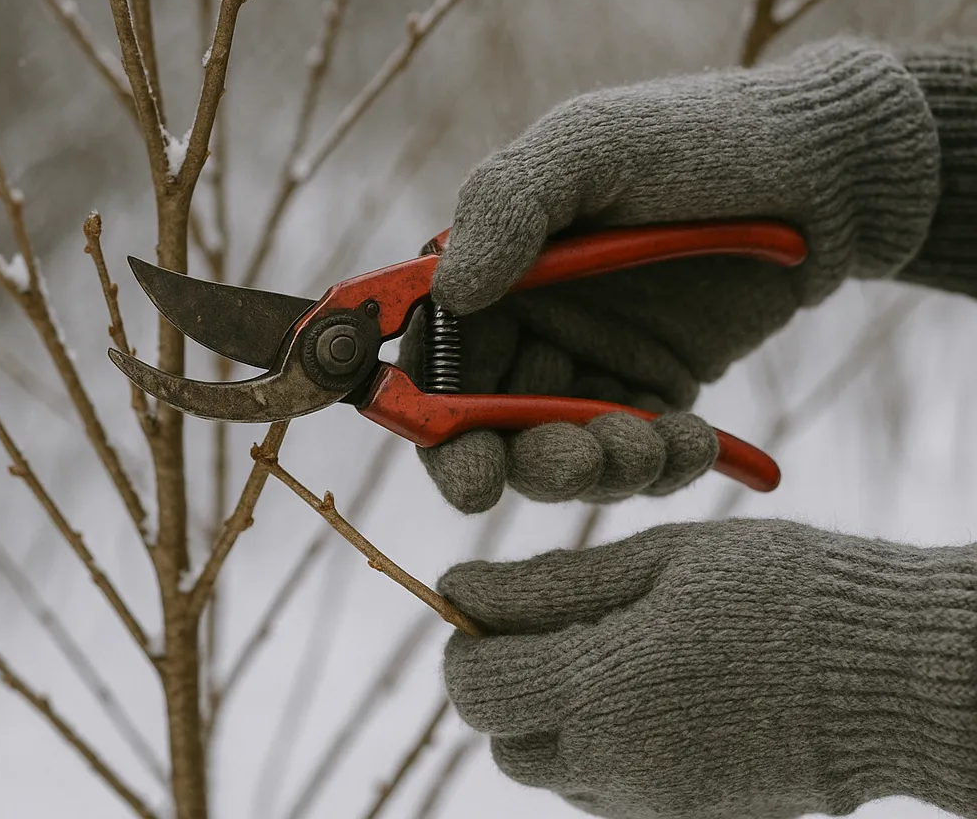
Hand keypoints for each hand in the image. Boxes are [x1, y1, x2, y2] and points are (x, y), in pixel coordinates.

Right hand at [401, 38, 937, 511]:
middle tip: (571, 462)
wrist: (821, 175)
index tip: (467, 469)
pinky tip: (696, 442)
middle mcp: (534, 319)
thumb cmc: (698, 140)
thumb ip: (508, 207)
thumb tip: (447, 289)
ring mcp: (595, 358)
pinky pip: (637, 453)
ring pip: (561, 449)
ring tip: (646, 446)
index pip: (437, 356)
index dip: (434, 422)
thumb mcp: (592, 145)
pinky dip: (659, 463)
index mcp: (497, 264)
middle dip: (519, 460)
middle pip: (489, 423)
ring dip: (596, 467)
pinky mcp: (656, 389)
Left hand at [439, 519, 976, 818]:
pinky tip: (649, 688)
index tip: (486, 601)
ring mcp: (656, 806)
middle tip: (552, 620)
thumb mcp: (659, 561)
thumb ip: (549, 585)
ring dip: (550, 713)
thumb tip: (459, 588)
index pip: (473, 688)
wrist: (896, 672)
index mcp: (602, 692)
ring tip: (610, 647)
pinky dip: (598, 742)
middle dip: (504, 680)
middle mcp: (617, 768)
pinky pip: (606, 788)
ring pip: (551, 769)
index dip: (463, 642)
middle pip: (502, 740)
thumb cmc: (780, 592)